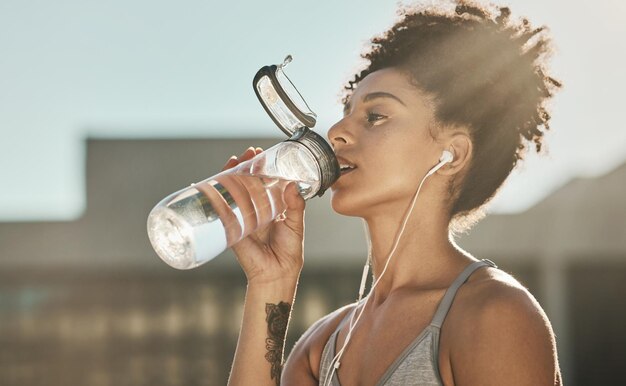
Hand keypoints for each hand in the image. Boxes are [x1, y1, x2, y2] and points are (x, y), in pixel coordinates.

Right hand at [221, 147, 305, 284]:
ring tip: (234, 160)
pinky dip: (216, 195)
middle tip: (248, 154)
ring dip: (231, 174)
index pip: (264, 181)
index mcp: (272, 206)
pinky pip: (223, 209)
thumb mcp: (296, 225)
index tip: (261, 154)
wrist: (276, 273)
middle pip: (246, 182)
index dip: (261, 167)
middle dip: (245, 166)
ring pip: (233, 191)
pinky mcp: (233, 226)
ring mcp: (242, 216)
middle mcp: (256, 209)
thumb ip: (296, 206)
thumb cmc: (289, 251)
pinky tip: (214, 182)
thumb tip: (292, 186)